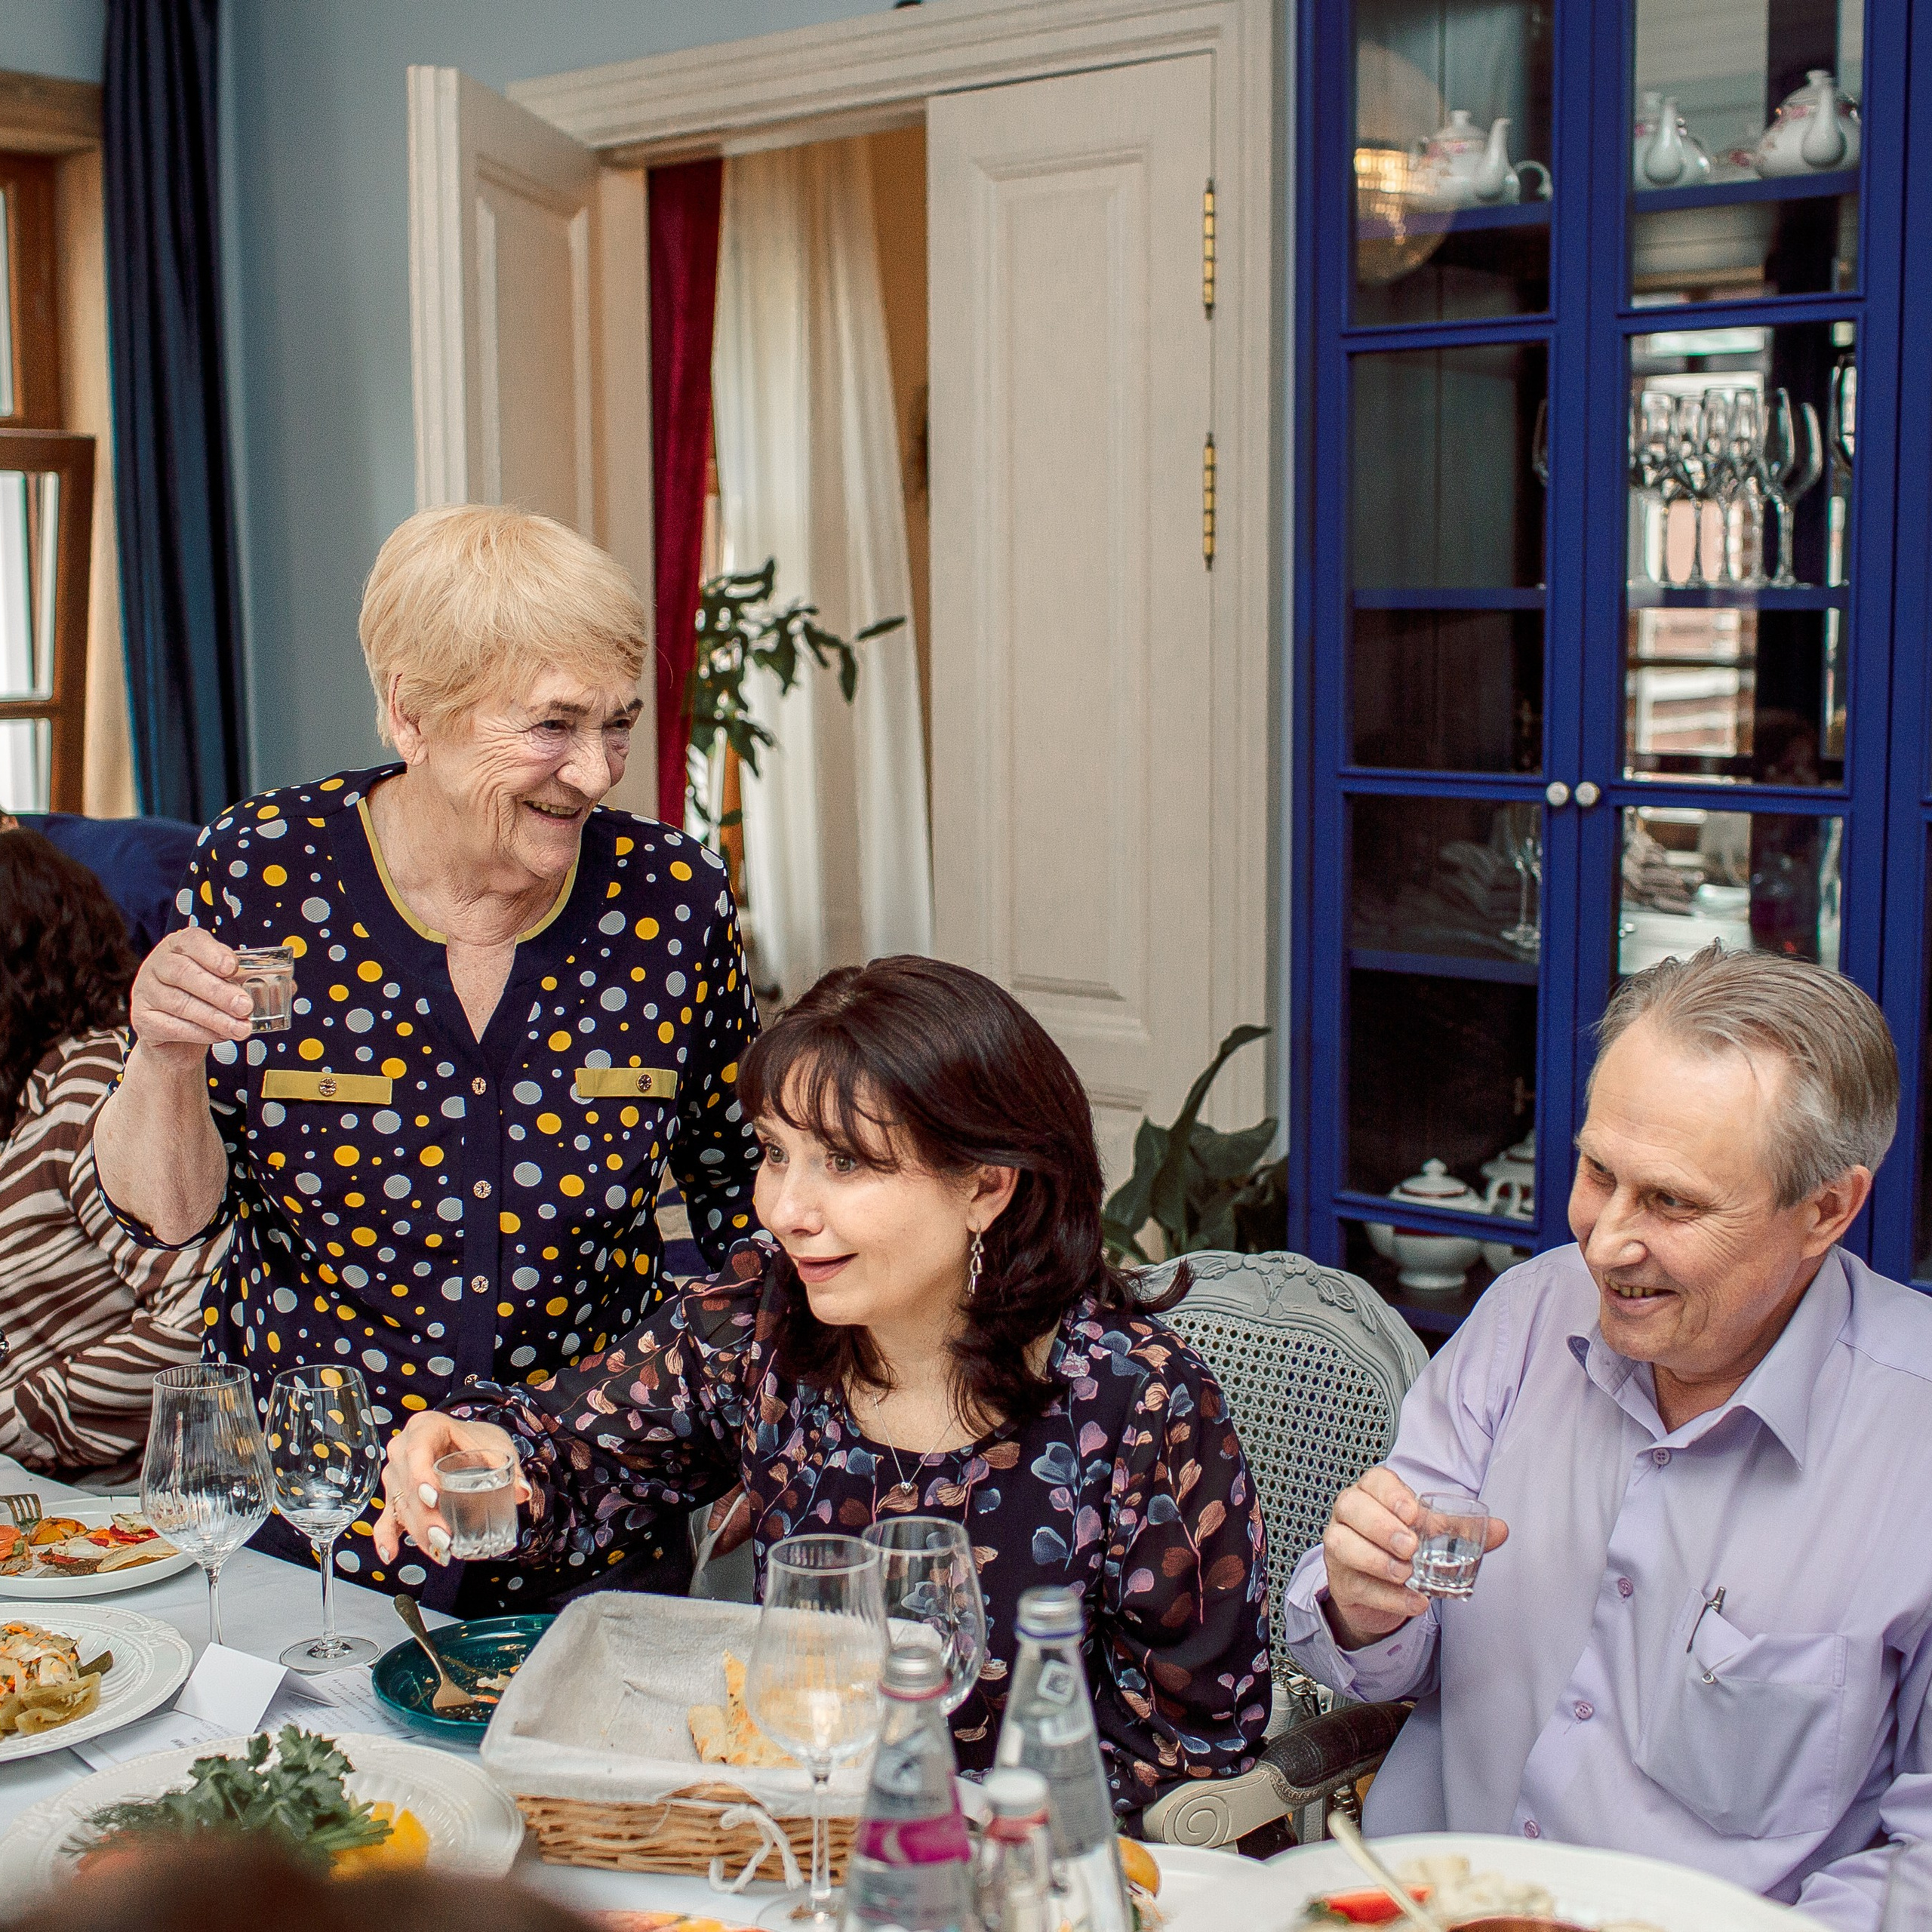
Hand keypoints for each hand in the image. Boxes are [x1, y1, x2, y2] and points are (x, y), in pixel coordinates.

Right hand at [128, 928, 253, 1056]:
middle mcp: (156, 965)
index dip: (212, 953)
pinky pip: (172, 1026)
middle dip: (219, 992)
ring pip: (180, 1003)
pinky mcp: (142, 1020)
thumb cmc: (204, 1000)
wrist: (177, 1039)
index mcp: (178, 946)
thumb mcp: (219, 982)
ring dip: (216, 1018)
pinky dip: (202, 1033)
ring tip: (241, 1028)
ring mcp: (145, 992)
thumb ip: (233, 978)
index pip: (191, 941)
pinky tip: (222, 1035)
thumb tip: (256, 987)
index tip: (232, 967)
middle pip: (184, 973)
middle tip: (245, 1006)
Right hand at [372, 1412, 532, 1565]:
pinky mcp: (396, 1496)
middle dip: (425, 1515)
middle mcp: (403, 1449)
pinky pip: (386, 1516)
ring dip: (418, 1531)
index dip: (420, 1474)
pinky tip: (391, 1554)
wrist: (464, 1439)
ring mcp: (396, 1474)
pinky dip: (386, 1536)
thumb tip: (523, 1492)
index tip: (433, 1498)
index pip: (416, 1450)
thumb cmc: (476, 1438)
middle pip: (407, 1485)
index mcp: (424, 1427)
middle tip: (445, 1536)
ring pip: (401, 1505)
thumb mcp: (494, 1445)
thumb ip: (508, 1467)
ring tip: (440, 1549)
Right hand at [1320, 1466, 1507, 1649]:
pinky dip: (1387, 1596)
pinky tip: (1413, 1601)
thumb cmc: (1401, 1547)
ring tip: (1405, 1573)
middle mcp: (1349, 1515)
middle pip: (1351, 1506)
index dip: (1391, 1494)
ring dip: (1376, 1559)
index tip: (1413, 1512)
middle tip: (1410, 1547)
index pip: (1374, 1481)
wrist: (1378, 1588)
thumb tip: (1501, 1529)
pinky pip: (1357, 1585)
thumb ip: (1461, 1530)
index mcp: (1372, 1494)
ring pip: (1342, 1543)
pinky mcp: (1341, 1581)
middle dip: (1381, 1526)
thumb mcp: (1430, 1535)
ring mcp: (1339, 1547)